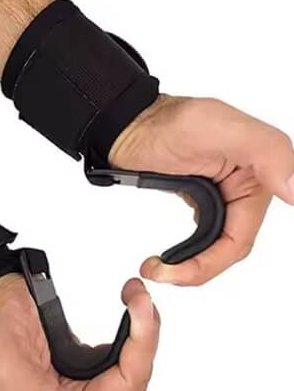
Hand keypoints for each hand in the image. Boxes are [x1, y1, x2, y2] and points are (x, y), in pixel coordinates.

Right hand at [0, 274, 158, 390]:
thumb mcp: (11, 371)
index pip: (121, 390)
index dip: (138, 354)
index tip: (142, 313)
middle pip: (133, 377)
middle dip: (145, 335)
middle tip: (140, 298)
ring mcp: (86, 376)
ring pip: (132, 362)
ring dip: (142, 328)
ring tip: (136, 295)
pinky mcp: (86, 356)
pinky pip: (123, 347)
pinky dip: (132, 325)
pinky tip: (131, 305)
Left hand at [109, 94, 293, 285]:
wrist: (126, 121)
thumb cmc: (167, 118)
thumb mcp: (217, 126)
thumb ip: (265, 152)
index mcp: (258, 173)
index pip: (244, 234)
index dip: (216, 258)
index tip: (185, 269)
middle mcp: (244, 186)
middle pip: (230, 246)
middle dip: (198, 266)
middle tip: (163, 271)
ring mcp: (221, 194)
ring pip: (217, 245)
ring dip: (190, 262)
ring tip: (158, 267)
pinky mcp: (201, 197)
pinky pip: (203, 235)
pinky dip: (187, 250)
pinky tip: (166, 255)